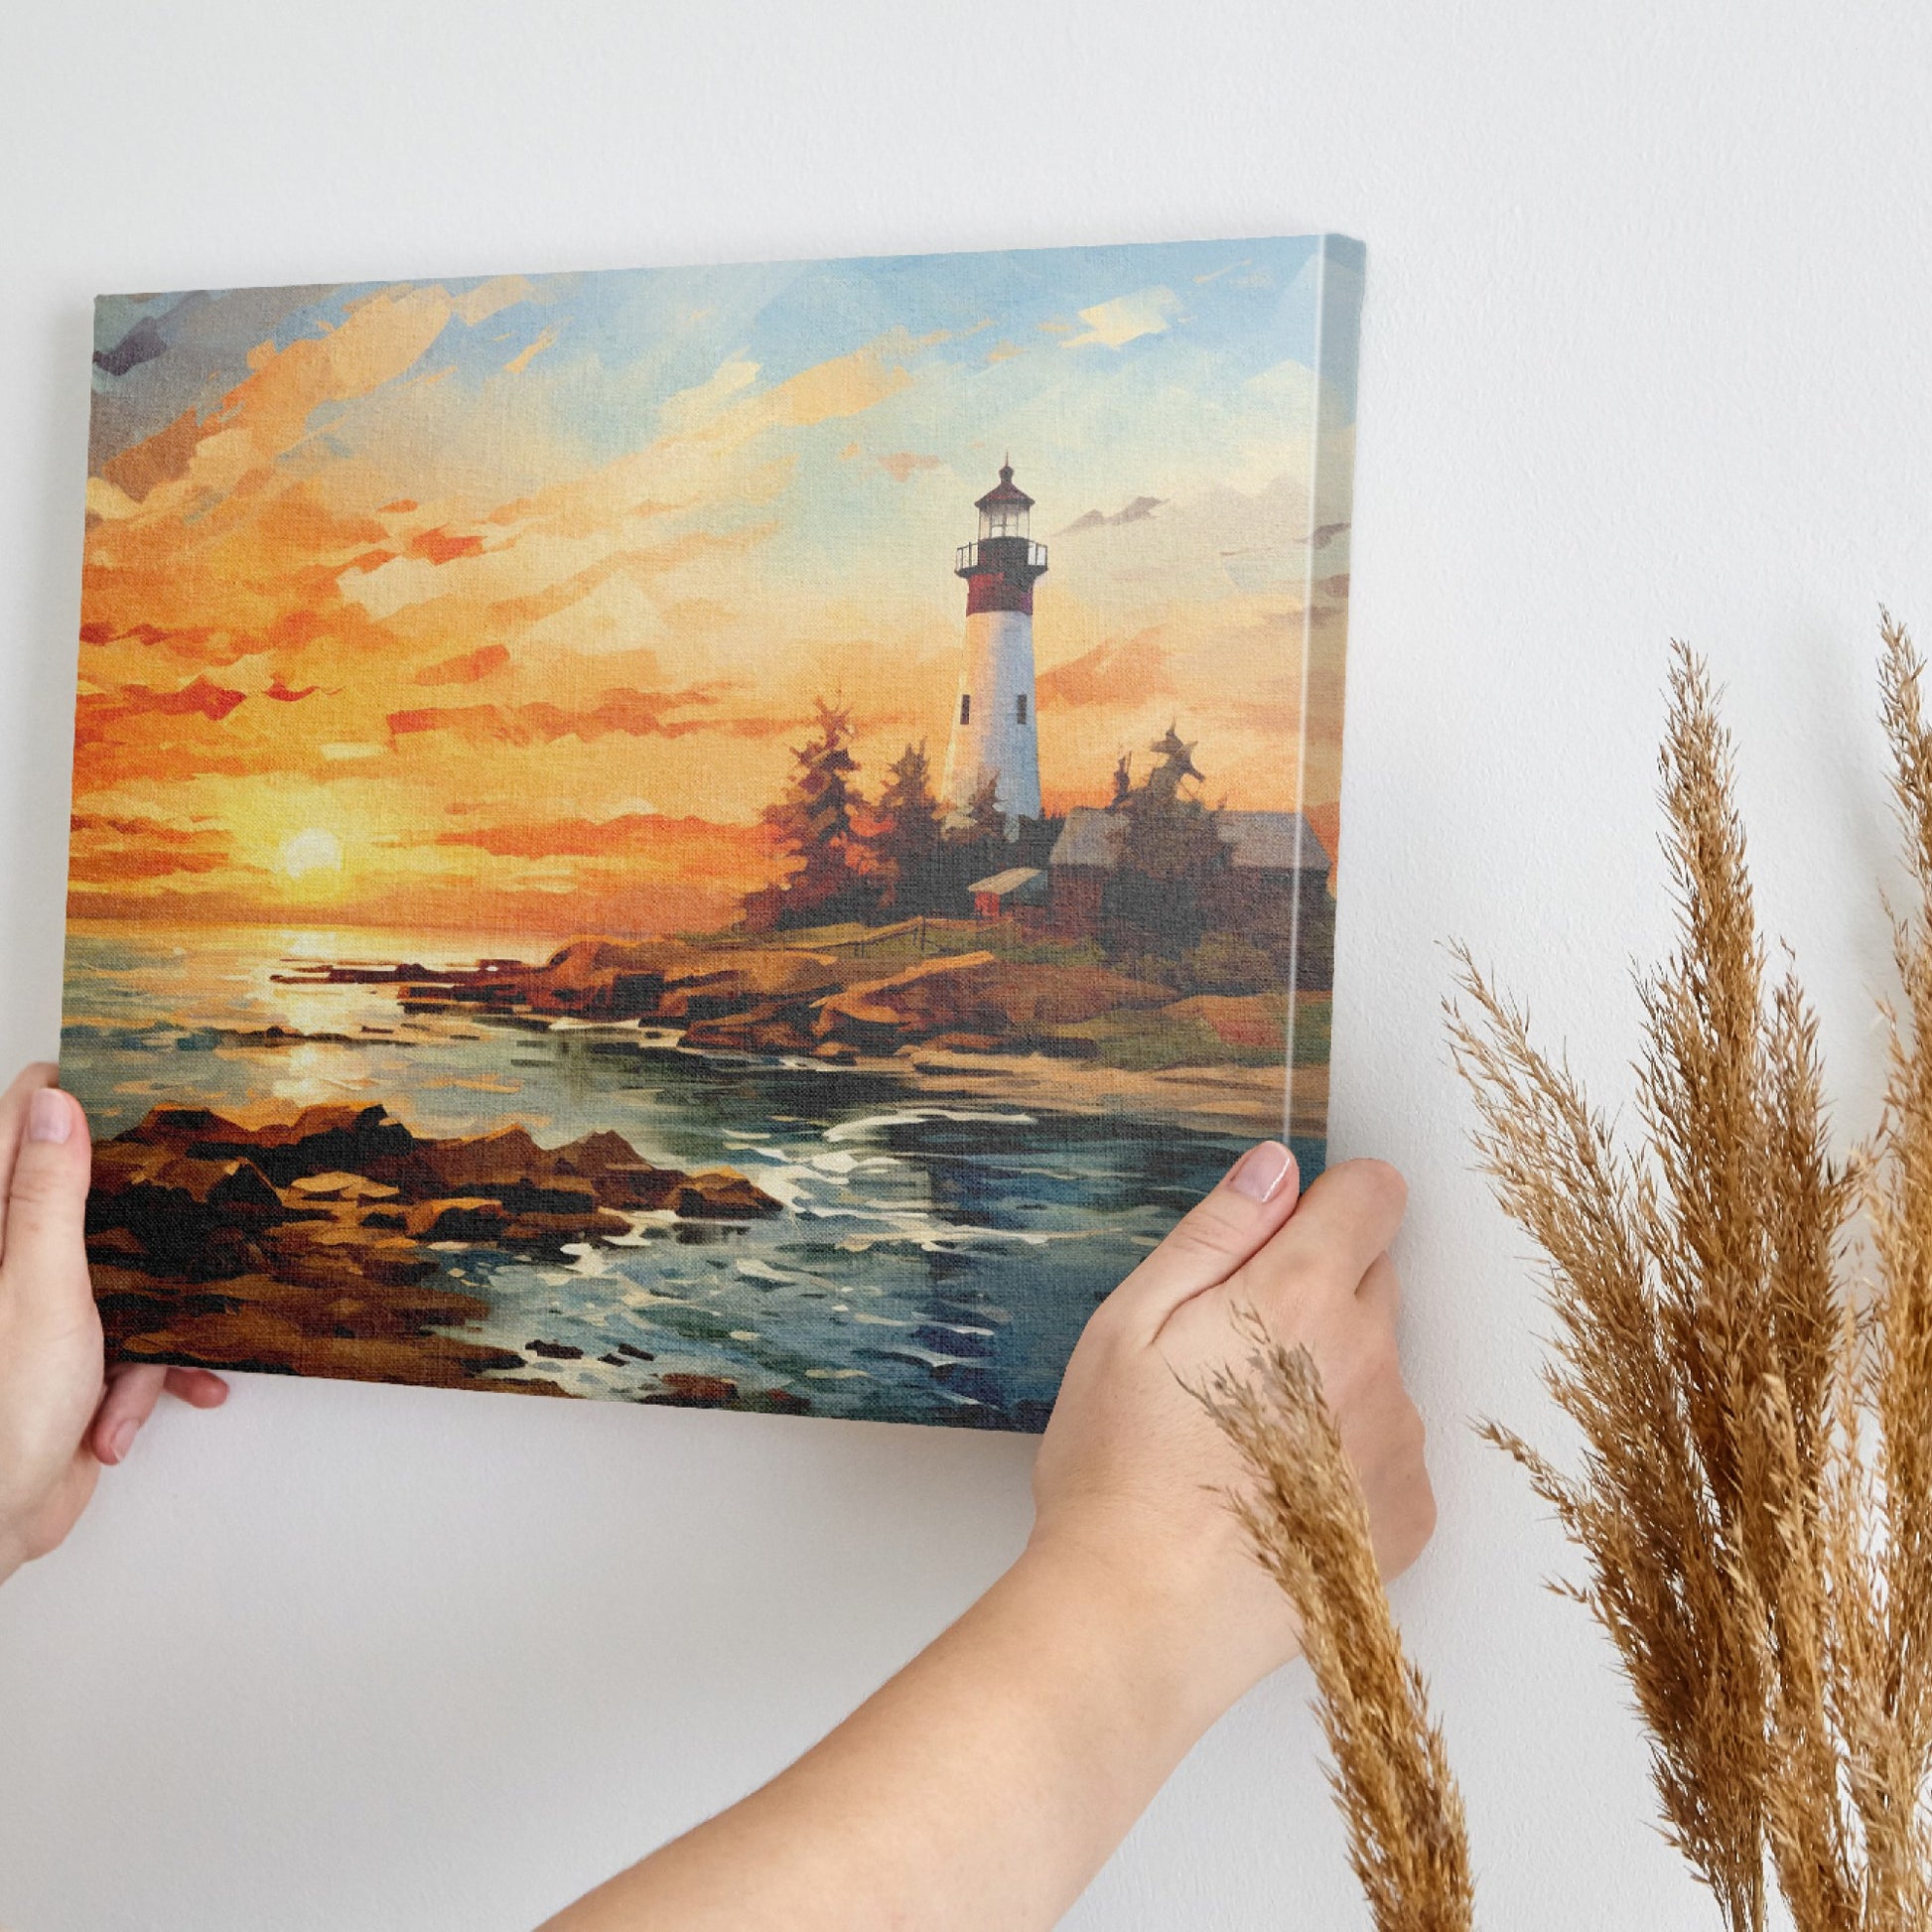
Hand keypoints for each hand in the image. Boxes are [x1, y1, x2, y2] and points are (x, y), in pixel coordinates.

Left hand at [0, 1063, 226, 1582]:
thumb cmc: (1, 1415)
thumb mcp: (40, 1289)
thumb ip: (48, 1196)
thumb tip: (57, 1106)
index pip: (23, 1125)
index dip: (74, 1098)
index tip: (134, 1083)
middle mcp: (11, 1259)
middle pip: (89, 1196)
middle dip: (148, 1214)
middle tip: (193, 1195)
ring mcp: (42, 1308)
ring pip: (126, 1271)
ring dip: (154, 1319)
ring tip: (154, 1358)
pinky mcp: (71, 1356)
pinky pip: (133, 1340)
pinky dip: (146, 1375)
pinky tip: (132, 1411)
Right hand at [1028, 1143, 1433, 1721]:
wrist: (1142, 1617)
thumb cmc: (1119, 1470)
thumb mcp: (1130, 1323)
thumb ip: (1216, 1234)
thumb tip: (1275, 1168)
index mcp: (1301, 1296)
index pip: (1374, 1195)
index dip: (1328, 1202)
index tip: (1282, 1238)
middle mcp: (1372, 1359)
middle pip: (1375, 1279)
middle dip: (1318, 1292)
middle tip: (1231, 1354)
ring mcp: (1397, 1442)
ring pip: (1379, 1367)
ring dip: (1332, 1378)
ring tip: (1244, 1438)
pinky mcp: (1408, 1515)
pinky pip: (1389, 1449)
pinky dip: (1346, 1457)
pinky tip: (1276, 1491)